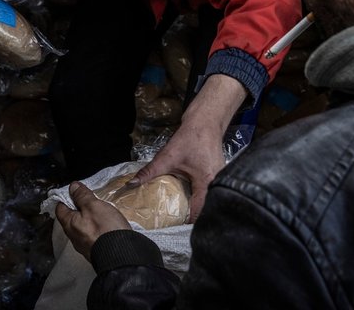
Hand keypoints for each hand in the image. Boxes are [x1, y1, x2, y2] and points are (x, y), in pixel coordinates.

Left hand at [55, 181, 131, 261]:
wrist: (122, 256)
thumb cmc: (105, 230)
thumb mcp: (94, 206)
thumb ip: (82, 196)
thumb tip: (72, 187)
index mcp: (69, 225)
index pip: (60, 208)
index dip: (65, 197)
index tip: (74, 190)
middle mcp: (74, 237)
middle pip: (71, 218)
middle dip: (78, 208)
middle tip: (89, 199)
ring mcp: (85, 246)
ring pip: (82, 228)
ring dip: (88, 218)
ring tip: (99, 211)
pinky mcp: (96, 250)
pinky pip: (92, 236)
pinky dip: (96, 228)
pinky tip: (105, 225)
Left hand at [129, 74, 244, 221]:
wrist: (205, 122)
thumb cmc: (190, 138)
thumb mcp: (168, 156)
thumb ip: (150, 172)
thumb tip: (132, 184)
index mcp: (207, 181)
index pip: (200, 208)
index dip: (191, 221)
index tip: (182, 231)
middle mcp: (218, 182)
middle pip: (208, 206)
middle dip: (197, 217)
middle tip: (183, 227)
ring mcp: (222, 178)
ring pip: (211, 199)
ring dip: (200, 207)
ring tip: (187, 219)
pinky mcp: (219, 174)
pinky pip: (212, 191)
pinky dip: (202, 197)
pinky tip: (192, 201)